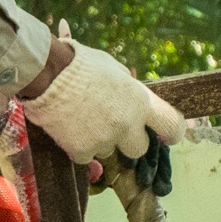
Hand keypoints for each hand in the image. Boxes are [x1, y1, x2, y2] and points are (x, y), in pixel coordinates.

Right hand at [20, 42, 183, 165]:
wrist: (47, 74)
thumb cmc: (82, 65)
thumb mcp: (115, 69)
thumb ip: (130, 89)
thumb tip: (136, 99)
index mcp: (141, 101)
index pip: (172, 125)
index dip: (172, 132)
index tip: (167, 135)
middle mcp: (127, 124)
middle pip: (139, 149)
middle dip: (129, 141)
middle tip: (113, 127)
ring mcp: (105, 140)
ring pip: (109, 151)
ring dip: (100, 140)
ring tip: (82, 119)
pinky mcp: (82, 151)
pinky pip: (86, 156)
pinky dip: (79, 146)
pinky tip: (69, 127)